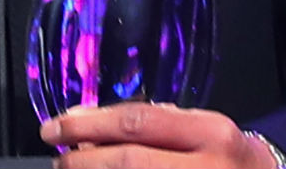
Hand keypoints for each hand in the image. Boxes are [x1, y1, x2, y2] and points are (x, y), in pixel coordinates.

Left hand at [42, 102, 280, 167]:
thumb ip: (159, 125)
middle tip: (57, 156)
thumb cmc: (228, 158)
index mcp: (210, 132)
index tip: (58, 126)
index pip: (139, 121)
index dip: (90, 124)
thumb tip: (95, 124)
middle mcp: (205, 166)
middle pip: (129, 160)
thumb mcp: (204, 130)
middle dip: (83, 159)